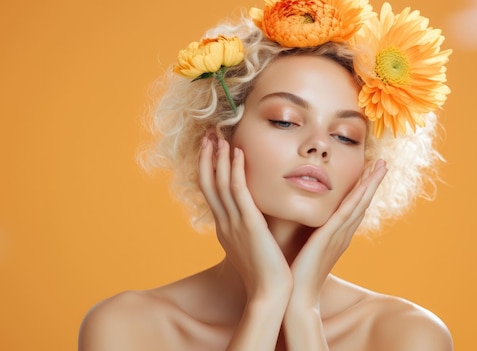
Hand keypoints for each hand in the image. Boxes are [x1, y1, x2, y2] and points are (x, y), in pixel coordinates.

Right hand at [198, 137, 291, 299]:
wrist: (270, 294)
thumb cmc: (267, 274)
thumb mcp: (253, 247)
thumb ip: (252, 230)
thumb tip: (258, 218)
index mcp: (224, 228)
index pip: (211, 192)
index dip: (208, 168)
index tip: (210, 148)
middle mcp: (224, 223)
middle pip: (208, 183)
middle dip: (206, 157)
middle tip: (208, 134)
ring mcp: (234, 223)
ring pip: (219, 183)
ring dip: (218, 157)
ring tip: (218, 135)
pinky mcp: (248, 224)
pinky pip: (238, 191)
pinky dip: (235, 170)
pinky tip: (237, 152)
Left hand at [288, 159, 387, 308]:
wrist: (297, 298)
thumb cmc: (297, 276)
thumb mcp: (306, 250)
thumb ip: (308, 236)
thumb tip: (301, 225)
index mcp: (336, 237)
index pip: (353, 208)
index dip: (363, 190)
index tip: (369, 172)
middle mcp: (342, 235)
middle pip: (362, 203)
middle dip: (372, 182)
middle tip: (383, 163)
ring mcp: (338, 236)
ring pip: (358, 204)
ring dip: (370, 184)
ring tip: (381, 166)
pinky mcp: (329, 237)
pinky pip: (346, 213)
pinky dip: (357, 197)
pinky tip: (364, 184)